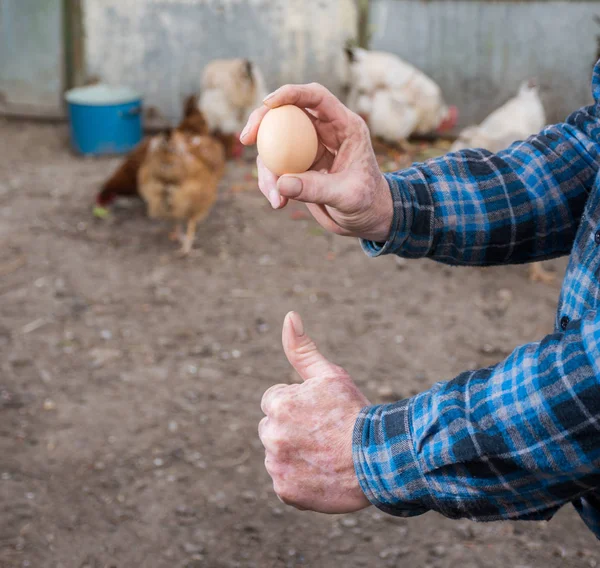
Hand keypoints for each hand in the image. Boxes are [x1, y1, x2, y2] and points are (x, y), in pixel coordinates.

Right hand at [240, 84, 392, 242]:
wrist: (368, 220)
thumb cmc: (368, 204)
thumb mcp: (348, 197)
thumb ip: (317, 189)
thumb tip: (282, 183)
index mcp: (345, 126)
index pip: (316, 97)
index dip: (291, 93)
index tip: (268, 103)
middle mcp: (325, 132)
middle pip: (287, 112)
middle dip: (262, 121)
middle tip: (246, 138)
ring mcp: (309, 149)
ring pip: (275, 144)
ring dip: (267, 168)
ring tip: (275, 198)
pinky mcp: (298, 167)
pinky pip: (275, 167)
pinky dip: (271, 184)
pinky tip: (278, 203)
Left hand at [259, 312, 371, 512]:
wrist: (380, 459)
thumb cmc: (354, 412)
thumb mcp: (330, 375)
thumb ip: (302, 349)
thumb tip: (289, 316)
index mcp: (279, 404)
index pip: (274, 401)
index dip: (297, 405)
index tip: (318, 413)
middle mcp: (272, 435)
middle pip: (272, 428)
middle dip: (291, 428)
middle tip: (323, 434)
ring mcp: (277, 465)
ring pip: (276, 454)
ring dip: (293, 453)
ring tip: (324, 454)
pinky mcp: (285, 491)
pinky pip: (283, 481)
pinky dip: (298, 479)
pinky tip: (321, 473)